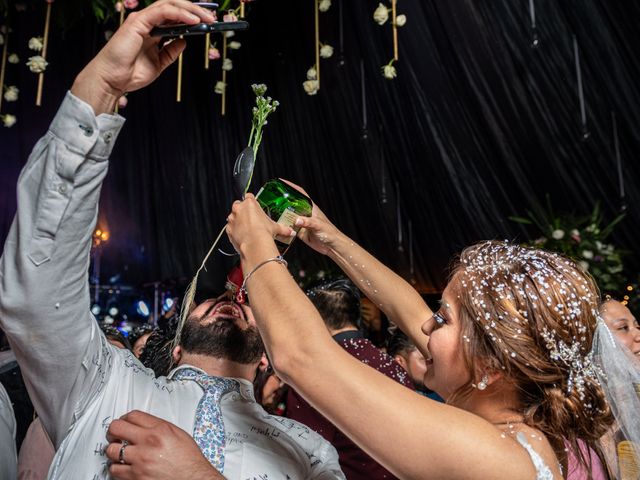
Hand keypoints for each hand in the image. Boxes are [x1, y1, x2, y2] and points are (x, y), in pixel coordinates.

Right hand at [71, 0, 214, 114]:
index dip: (192, 16)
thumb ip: (171, 52)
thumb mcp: (159, 64)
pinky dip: (179, 14)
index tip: (209, 22)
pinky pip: (163, 11)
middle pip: (175, 7)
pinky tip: (193, 21)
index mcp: (153, 30)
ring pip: (170, 4)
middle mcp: (148, 22)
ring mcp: (143, 20)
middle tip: (213, 18)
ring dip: (192, 10)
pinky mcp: (138, 21)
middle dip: (196, 10)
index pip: (175, 16)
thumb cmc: (130, 73)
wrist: (112, 80)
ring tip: (207, 18)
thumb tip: (185, 42)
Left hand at [105, 410, 222, 479]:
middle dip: (113, 431)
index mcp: (160, 429)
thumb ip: (159, 427)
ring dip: (113, 451)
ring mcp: (140, 460)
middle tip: (114, 434)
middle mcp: (149, 442)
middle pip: (117, 428)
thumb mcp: (178, 434)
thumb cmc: (188, 460)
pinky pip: (114, 470)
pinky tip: (122, 466)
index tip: (124, 421)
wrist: (193, 478)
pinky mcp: (135, 477)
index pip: (133, 415)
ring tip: (118, 452)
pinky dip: (116, 467)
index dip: (125, 417)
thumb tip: (145, 425)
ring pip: (111, 450)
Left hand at [226, 194, 294, 255]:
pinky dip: (234, 231)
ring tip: (246, 229)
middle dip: (243, 211)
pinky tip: (242, 236)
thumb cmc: (263, 232)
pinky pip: (230, 228)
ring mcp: (232, 219)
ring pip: (233, 217)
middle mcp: (238, 209)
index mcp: (250, 203)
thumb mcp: (275, 228)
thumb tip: (291, 232)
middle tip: (251, 219)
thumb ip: (283, 228)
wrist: (254, 244)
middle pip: (238, 205)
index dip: (251, 201)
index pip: (249, 196)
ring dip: (238, 221)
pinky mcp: (228, 229)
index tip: (254, 206)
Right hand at [276, 179, 341, 255]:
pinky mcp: (300, 232)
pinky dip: (284, 227)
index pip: (300, 193)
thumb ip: (308, 222)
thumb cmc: (330, 233)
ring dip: (281, 214)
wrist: (332, 246)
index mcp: (311, 208)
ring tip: (270, 211)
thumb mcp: (318, 225)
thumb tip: (296, 220)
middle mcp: (306, 213)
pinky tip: (277, 226)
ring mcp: (302, 223)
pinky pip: (290, 228)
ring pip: (289, 216)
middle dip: (283, 200)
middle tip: (272, 198)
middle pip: (292, 204)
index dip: (292, 187)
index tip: (282, 182)